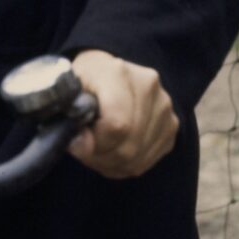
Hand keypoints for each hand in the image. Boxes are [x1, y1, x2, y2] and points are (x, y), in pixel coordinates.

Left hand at [66, 51, 178, 178]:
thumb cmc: (83, 83)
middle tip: (85, 149)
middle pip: (128, 147)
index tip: (78, 140)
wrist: (107, 73)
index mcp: (119, 73)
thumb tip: (82, 145)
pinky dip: (125, 165)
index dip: (94, 143)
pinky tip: (113, 150)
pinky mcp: (172, 125)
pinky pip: (147, 161)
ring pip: (137, 159)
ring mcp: (165, 106)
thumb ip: (71, 118)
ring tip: (97, 149)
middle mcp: (149, 87)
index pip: (116, 125)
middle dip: (100, 157)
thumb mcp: (66, 93)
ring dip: (111, 164)